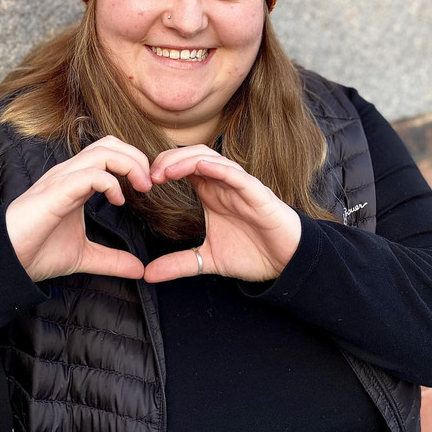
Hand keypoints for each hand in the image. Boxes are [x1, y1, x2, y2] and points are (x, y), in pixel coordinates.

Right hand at [5, 136, 150, 281]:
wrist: (5, 263)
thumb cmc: (36, 252)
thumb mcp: (83, 256)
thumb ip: (111, 259)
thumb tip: (139, 269)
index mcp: (76, 181)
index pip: (109, 152)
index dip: (134, 162)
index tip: (148, 188)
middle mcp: (69, 174)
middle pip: (109, 143)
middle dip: (136, 157)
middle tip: (150, 184)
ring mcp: (61, 180)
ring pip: (102, 152)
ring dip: (129, 165)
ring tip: (141, 187)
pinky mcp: (55, 193)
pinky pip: (89, 174)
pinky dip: (110, 182)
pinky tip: (118, 201)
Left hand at [144, 146, 301, 283]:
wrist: (287, 263)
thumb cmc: (252, 253)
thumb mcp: (206, 260)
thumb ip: (178, 264)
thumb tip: (147, 274)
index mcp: (210, 192)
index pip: (183, 167)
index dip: (162, 168)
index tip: (143, 183)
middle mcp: (223, 184)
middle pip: (193, 156)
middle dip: (169, 161)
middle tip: (149, 176)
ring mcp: (240, 186)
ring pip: (212, 160)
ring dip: (187, 161)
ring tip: (166, 171)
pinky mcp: (258, 194)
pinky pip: (237, 175)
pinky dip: (219, 168)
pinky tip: (202, 166)